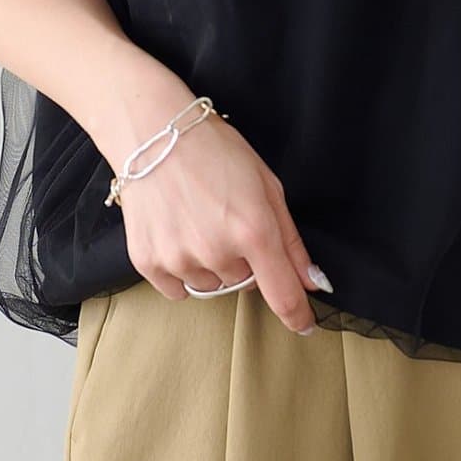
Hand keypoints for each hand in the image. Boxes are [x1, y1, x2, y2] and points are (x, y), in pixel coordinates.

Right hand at [115, 105, 333, 335]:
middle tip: (229, 221)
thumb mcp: (267, 187)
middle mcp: (217, 252)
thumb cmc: (217, 152)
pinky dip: (184, 269)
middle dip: (245, 261)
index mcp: (254, 231)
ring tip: (200, 222)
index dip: (298, 315)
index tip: (305, 326)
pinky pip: (178, 288)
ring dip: (214, 265)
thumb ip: (291, 241)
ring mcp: (179, 260)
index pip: (282, 294)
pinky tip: (179, 233)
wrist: (154, 135)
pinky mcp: (148, 263)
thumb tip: (312, 282)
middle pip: (244, 284)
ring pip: (211, 285)